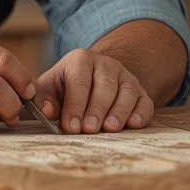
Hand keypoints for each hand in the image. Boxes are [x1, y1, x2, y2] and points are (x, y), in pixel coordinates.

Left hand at [34, 49, 155, 133]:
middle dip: (96, 109)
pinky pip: (145, 101)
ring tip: (110, 128)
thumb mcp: (50, 87)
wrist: (93, 78)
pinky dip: (141, 113)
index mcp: (81, 60)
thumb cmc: (66, 87)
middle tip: (89, 129)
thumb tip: (48, 111)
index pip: (79, 82)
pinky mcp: (140, 92)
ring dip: (119, 111)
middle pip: (104, 86)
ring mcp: (126, 77)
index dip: (74, 105)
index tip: (71, 127)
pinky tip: (133, 124)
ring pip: (127, 92)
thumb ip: (44, 99)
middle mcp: (106, 64)